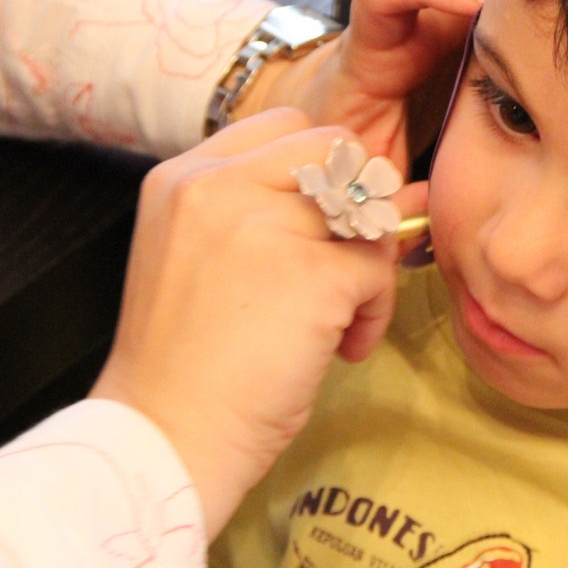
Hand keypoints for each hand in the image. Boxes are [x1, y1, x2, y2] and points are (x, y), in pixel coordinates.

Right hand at [89, 109, 424, 536]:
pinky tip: (340, 350)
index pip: (287, 129)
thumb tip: (402, 187)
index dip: (322, 175)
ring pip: (367, 211)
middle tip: (339, 271)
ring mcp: (264, 224)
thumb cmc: (189, 362)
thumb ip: (279, 211)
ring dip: (367, 269)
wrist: (164, 439)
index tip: (317, 230)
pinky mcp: (310, 273)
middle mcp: (218, 185)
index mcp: (184, 177)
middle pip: (336, 151)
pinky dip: (373, 314)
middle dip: (356, 207)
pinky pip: (378, 271)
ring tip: (336, 323)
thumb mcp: (207, 258)